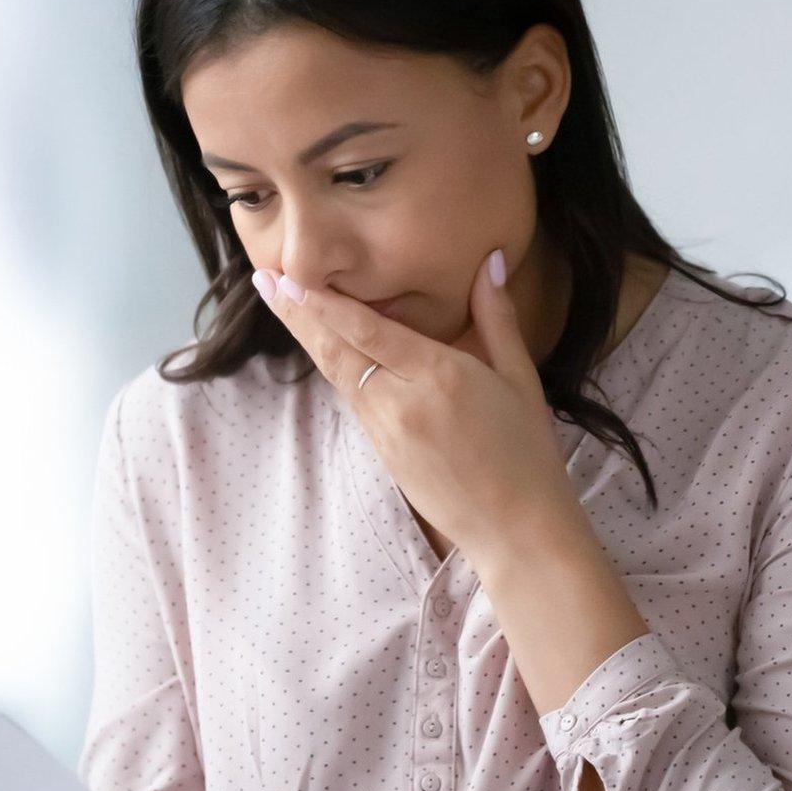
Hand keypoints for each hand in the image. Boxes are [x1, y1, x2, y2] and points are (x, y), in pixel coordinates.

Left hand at [253, 248, 592, 562]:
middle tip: (264, 277)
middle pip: (336, 350)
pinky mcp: (381, 452)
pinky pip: (351, 400)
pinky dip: (333, 367)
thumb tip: (491, 260)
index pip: (367, 330)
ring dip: (307, 337)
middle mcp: (402, 402)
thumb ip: (497, 316)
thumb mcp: (519, 377)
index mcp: (440, 376)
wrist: (515, 530)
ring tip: (279, 302)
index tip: (291, 276)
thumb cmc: (527, 450)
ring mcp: (385, 431)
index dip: (324, 303)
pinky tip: (320, 346)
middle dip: (297, 312)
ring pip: (337, 375)